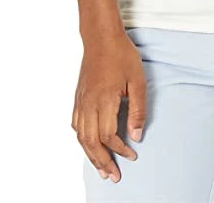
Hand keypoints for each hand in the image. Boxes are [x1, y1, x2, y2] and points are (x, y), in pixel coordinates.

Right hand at [71, 30, 147, 183]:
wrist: (101, 37)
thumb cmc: (121, 55)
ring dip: (90, 156)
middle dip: (103, 162)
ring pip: (81, 137)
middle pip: (91, 142)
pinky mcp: (78, 97)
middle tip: (113, 176)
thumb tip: (136, 135)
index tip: (132, 155)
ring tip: (101, 169)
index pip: (108, 135)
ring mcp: (81, 101)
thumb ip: (137, 110)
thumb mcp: (137, 81)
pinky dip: (82, 140)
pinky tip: (89, 146)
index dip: (120, 149)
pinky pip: (76, 125)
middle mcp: (88, 103)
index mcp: (104, 99)